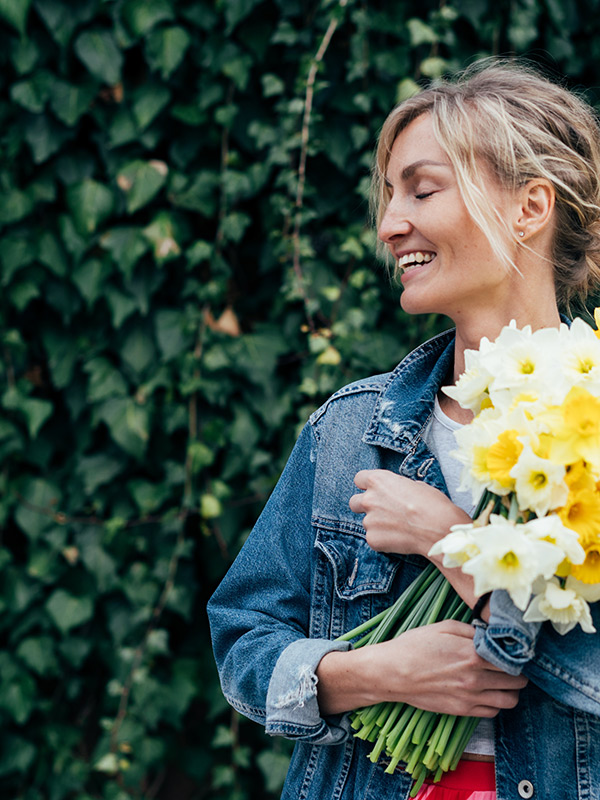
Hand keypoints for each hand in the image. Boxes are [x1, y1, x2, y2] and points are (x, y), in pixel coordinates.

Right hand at [316, 620, 527, 716]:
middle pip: (516, 680)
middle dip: (518, 672)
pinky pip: (493, 712)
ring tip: (504, 680)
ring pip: (510, 700)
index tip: (515, 650)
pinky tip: (488, 692)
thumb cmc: (415, 646)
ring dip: (512, 690)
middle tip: (511, 664)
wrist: (393, 672)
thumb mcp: (443, 627)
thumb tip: (490, 634)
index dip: (517, 653)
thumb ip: (472, 630)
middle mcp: (475, 678)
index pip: (512, 658)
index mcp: (472, 654)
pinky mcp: (462, 711)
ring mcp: (470, 697)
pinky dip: (497, 703)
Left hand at [349, 469, 469, 557]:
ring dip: (377, 524)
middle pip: (354, 502)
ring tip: (399, 528)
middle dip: (364, 506)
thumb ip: (397, 487)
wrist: (439, 529)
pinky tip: (400, 538)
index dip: (367, 485)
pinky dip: (384, 539)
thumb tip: (396, 493)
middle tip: (381, 511)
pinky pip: (374, 538)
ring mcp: (369, 521)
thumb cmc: (432, 504)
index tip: (374, 490)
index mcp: (378, 481)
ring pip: (366, 522)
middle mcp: (369, 499)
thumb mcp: (415, 485)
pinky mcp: (372, 539)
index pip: (359, 479)